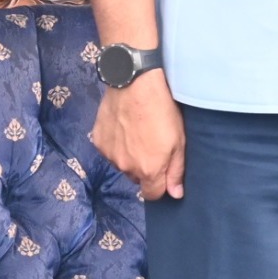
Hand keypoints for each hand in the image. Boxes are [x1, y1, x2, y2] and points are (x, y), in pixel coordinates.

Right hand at [89, 73, 185, 200]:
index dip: (159, 185)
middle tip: (151, 144)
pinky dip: (116, 142)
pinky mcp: (98, 141)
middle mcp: (126, 168)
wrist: (134, 83)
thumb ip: (176, 171)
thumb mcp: (179, 140)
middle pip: (137, 178)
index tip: (163, 170)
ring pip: (122, 163)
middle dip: (144, 168)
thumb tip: (175, 195)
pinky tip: (123, 125)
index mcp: (148, 171)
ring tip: (136, 131)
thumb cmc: (161, 110)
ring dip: (129, 155)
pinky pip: (109, 149)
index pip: (152, 194)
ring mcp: (110, 155)